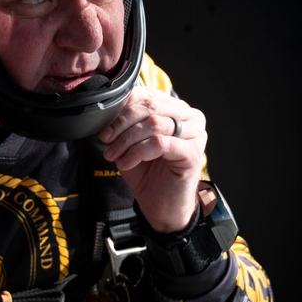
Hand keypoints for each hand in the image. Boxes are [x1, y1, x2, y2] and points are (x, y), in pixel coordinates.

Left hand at [98, 86, 206, 232]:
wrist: (161, 206)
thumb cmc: (148, 172)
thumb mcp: (132, 141)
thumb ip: (127, 121)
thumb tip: (108, 108)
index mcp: (177, 108)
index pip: (148, 95)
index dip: (122, 108)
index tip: (105, 129)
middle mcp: (191, 117)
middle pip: (151, 106)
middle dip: (122, 124)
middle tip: (107, 141)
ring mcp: (196, 134)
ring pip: (154, 124)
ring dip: (127, 140)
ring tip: (114, 155)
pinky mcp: (194, 153)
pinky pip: (159, 143)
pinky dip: (137, 152)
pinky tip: (126, 163)